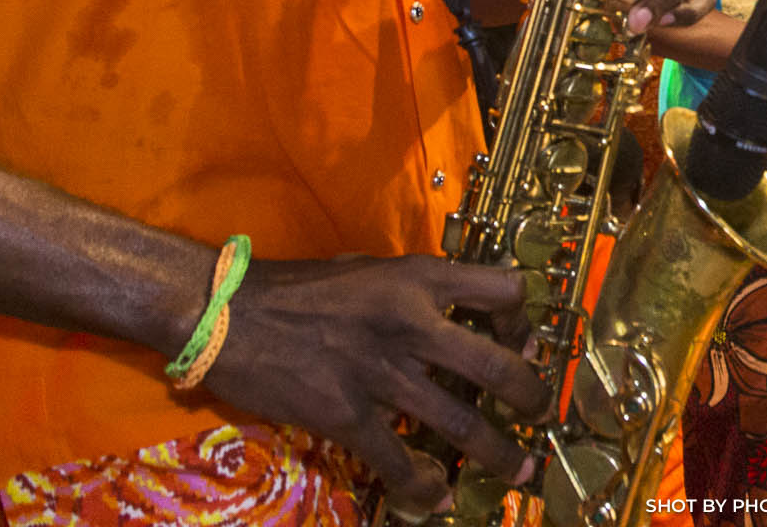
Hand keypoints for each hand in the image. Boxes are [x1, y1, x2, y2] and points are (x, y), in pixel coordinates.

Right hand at [206, 256, 542, 518]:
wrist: (225, 312)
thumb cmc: (298, 287)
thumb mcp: (368, 269)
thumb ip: (413, 290)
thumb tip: (454, 315)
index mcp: (419, 279)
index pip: (504, 292)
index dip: (523, 322)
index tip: (522, 344)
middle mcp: (411, 324)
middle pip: (496, 366)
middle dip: (529, 397)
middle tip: (541, 416)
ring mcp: (380, 373)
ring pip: (458, 422)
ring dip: (496, 452)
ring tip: (518, 470)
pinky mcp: (346, 415)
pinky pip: (397, 460)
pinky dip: (422, 486)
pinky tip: (435, 497)